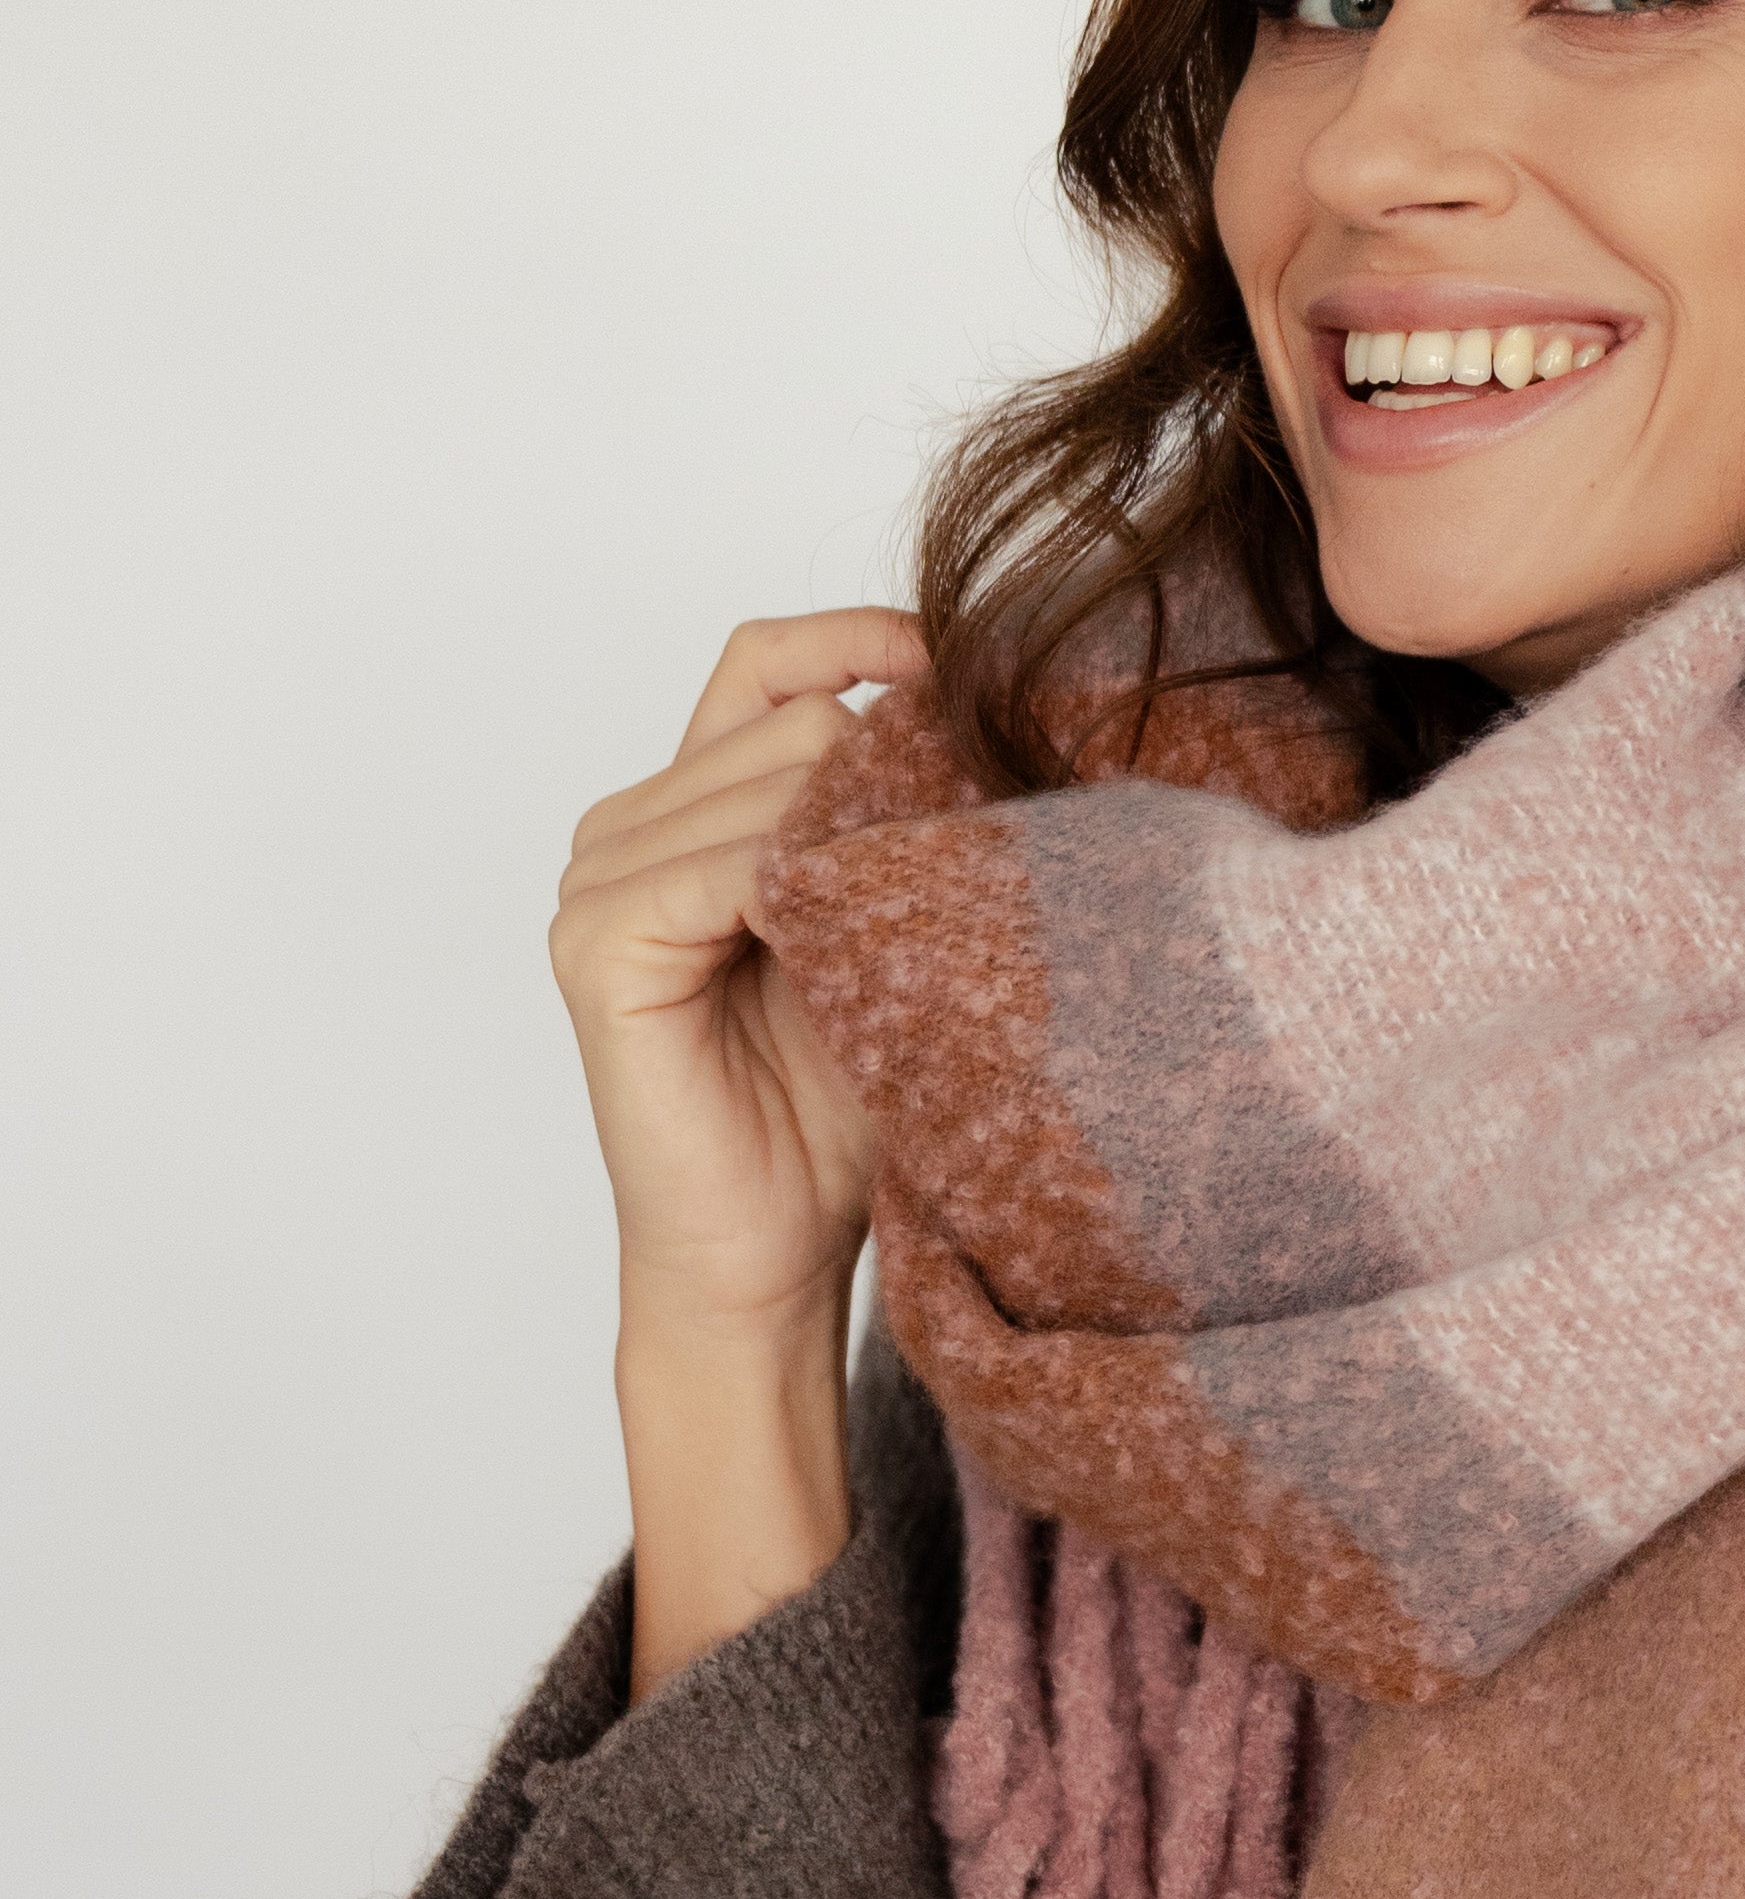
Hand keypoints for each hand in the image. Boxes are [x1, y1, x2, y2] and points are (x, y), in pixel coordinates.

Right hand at [551, 609, 924, 1347]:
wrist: (773, 1256)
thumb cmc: (836, 1113)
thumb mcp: (892, 936)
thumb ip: (902, 826)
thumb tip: (996, 713)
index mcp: (692, 810)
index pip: (767, 665)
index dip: (864, 642)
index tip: (969, 663)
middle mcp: (629, 826)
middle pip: (792, 721)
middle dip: (900, 777)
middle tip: (986, 862)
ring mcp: (597, 879)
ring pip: (770, 778)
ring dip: (865, 840)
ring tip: (925, 931)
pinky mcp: (595, 942)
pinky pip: (725, 866)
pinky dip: (802, 894)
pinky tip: (857, 951)